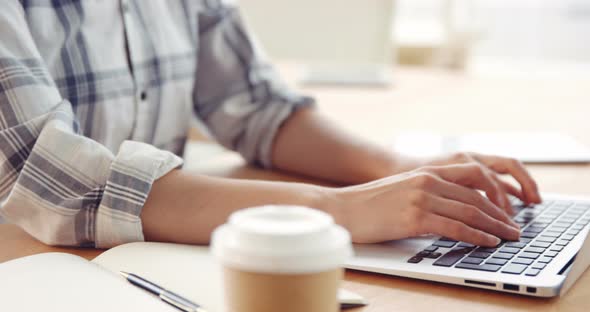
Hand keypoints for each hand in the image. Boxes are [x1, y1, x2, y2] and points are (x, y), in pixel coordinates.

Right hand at [326, 164, 521, 246]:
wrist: (343, 208)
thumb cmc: (370, 203)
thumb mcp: (404, 188)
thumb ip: (429, 192)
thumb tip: (454, 208)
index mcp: (427, 172)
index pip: (472, 180)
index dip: (495, 196)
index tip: (505, 211)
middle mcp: (428, 181)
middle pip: (476, 198)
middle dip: (500, 215)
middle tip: (515, 228)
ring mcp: (422, 199)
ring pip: (471, 212)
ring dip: (495, 227)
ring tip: (509, 237)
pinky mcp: (415, 218)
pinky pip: (455, 228)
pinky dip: (476, 236)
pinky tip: (487, 242)